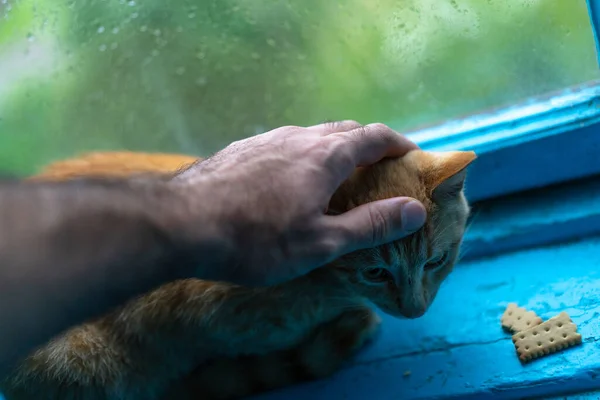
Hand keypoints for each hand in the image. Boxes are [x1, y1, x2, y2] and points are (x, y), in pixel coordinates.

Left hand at [173, 121, 426, 284]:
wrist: (180, 224)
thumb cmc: (256, 240)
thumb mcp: (322, 243)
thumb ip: (371, 225)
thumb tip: (415, 211)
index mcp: (325, 155)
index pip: (375, 137)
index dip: (399, 145)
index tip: (413, 157)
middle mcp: (298, 137)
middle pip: (345, 130)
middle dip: (369, 145)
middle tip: (380, 170)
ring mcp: (266, 139)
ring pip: (312, 136)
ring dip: (334, 150)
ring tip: (338, 177)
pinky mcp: (242, 149)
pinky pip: (285, 145)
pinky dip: (304, 157)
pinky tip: (291, 183)